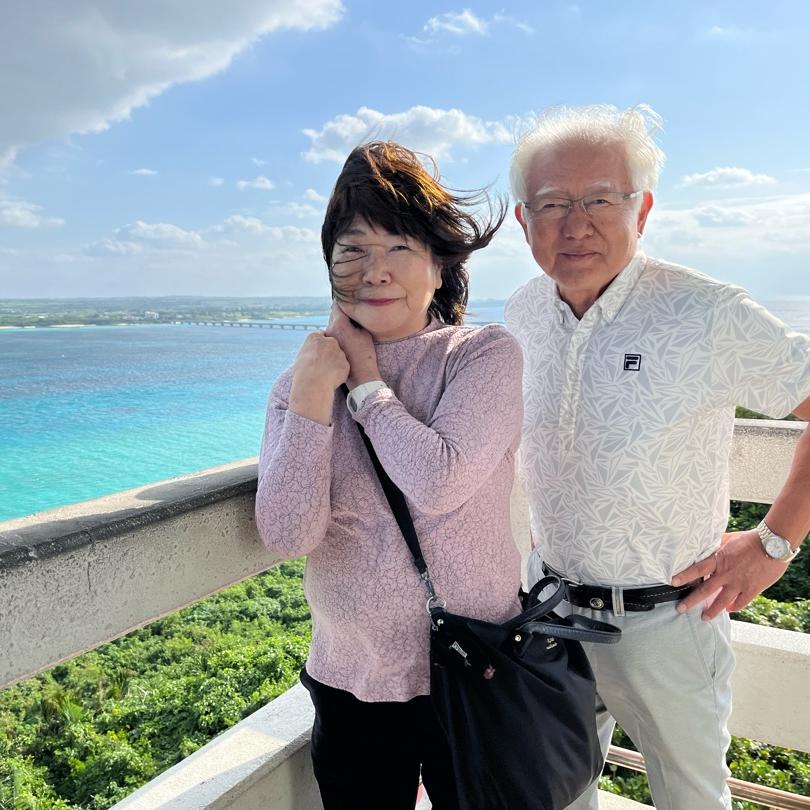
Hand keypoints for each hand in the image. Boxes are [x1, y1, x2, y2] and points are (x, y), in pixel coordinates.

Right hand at [288, 332, 349, 424]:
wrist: (312, 384)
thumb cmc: (302, 373)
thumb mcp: (299, 357)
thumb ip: (308, 353)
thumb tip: (310, 356)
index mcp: (315, 337)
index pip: (320, 335)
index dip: (320, 345)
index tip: (319, 352)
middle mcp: (330, 341)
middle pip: (332, 344)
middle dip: (330, 352)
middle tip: (323, 364)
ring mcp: (340, 352)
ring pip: (339, 357)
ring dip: (335, 364)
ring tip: (325, 375)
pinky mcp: (346, 364)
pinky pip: (343, 368)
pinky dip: (339, 373)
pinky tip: (331, 380)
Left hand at [324, 303, 380, 387]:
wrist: (359, 375)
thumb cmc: (365, 354)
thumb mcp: (364, 332)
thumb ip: (356, 319)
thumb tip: (352, 312)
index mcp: (338, 324)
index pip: (337, 306)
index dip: (344, 302)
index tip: (349, 299)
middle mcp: (329, 331)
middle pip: (334, 316)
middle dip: (342, 315)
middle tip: (352, 316)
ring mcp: (326, 341)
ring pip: (332, 327)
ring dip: (339, 326)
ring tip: (350, 332)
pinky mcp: (326, 350)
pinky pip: (331, 337)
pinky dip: (337, 336)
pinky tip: (346, 343)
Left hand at [672, 530, 787, 619]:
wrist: (773, 545)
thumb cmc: (749, 539)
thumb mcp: (727, 539)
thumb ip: (714, 545)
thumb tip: (702, 544)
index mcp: (719, 560)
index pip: (697, 569)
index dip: (685, 576)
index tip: (673, 582)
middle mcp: (726, 574)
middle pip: (705, 590)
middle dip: (691, 601)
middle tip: (680, 609)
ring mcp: (739, 583)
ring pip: (722, 601)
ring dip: (712, 611)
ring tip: (704, 617)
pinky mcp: (752, 589)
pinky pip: (740, 603)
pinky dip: (733, 607)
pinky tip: (728, 609)